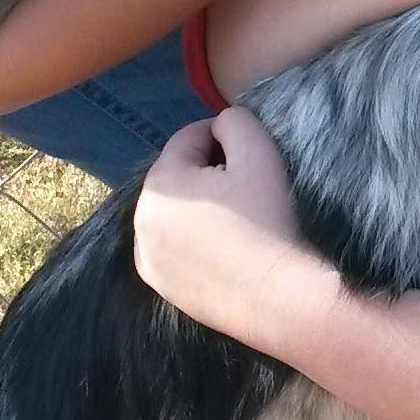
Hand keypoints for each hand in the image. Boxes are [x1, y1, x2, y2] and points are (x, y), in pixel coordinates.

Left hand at [132, 108, 328, 343]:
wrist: (278, 297)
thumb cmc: (268, 220)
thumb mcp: (259, 152)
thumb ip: (235, 121)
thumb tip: (221, 125)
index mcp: (160, 183)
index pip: (189, 139)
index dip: (224, 138)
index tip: (251, 155)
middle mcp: (141, 219)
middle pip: (177, 176)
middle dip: (207, 172)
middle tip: (246, 188)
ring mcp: (148, 258)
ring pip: (174, 212)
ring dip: (198, 206)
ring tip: (237, 219)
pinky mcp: (161, 287)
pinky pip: (174, 247)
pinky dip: (192, 240)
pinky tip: (223, 248)